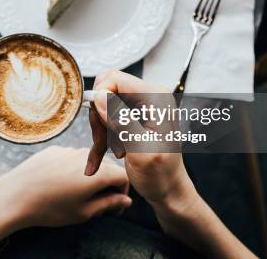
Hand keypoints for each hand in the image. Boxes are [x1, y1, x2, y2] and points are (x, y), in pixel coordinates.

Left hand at [0, 146, 131, 243]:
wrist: (15, 195)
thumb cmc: (50, 208)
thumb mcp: (83, 212)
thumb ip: (108, 204)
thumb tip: (125, 200)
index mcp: (98, 172)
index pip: (122, 176)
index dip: (122, 191)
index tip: (114, 205)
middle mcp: (86, 156)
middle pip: (107, 166)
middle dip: (109, 183)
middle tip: (100, 202)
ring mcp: (69, 150)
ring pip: (90, 160)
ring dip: (92, 174)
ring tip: (79, 193)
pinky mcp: (54, 149)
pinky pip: (71, 157)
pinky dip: (74, 168)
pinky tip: (61, 184)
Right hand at [84, 71, 196, 214]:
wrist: (168, 190)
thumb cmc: (160, 174)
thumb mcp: (140, 150)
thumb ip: (121, 121)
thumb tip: (99, 96)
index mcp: (156, 98)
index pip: (115, 78)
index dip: (100, 98)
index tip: (99, 124)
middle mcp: (149, 96)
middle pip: (105, 91)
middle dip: (99, 118)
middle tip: (104, 143)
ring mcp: (141, 106)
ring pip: (102, 106)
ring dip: (101, 130)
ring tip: (113, 152)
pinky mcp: (133, 116)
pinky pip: (107, 118)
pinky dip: (102, 137)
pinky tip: (98, 158)